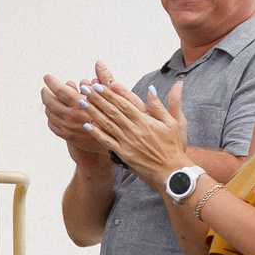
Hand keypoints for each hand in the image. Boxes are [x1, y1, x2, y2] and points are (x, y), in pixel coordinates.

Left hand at [40, 73, 108, 159]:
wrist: (113, 139)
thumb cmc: (113, 115)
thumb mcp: (110, 95)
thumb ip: (102, 78)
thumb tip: (99, 62)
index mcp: (81, 104)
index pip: (59, 90)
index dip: (51, 82)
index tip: (47, 77)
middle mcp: (71, 116)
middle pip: (50, 102)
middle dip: (45, 93)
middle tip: (45, 88)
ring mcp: (68, 128)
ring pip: (50, 113)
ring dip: (47, 105)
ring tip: (49, 99)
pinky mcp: (67, 136)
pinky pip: (52, 125)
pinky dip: (51, 117)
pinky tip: (54, 112)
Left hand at [79, 66, 190, 189]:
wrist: (171, 170)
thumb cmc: (172, 145)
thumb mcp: (172, 122)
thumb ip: (159, 105)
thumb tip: (151, 89)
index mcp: (145, 120)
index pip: (125, 103)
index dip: (111, 93)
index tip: (100, 84)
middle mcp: (135, 130)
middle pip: (113, 111)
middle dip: (98, 99)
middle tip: (86, 88)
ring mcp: (128, 142)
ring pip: (108, 124)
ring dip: (94, 113)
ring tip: (82, 102)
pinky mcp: (124, 154)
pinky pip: (108, 142)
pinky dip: (97, 133)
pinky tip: (87, 125)